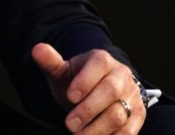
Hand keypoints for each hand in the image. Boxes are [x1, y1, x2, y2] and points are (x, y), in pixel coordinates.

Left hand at [32, 43, 146, 134]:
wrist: (100, 90)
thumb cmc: (78, 81)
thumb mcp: (64, 72)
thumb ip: (51, 62)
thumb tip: (37, 49)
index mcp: (103, 60)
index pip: (99, 65)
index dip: (85, 81)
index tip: (70, 96)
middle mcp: (121, 76)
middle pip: (111, 91)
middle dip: (88, 110)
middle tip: (69, 124)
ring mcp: (132, 96)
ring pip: (119, 115)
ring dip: (96, 130)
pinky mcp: (137, 116)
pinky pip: (127, 132)